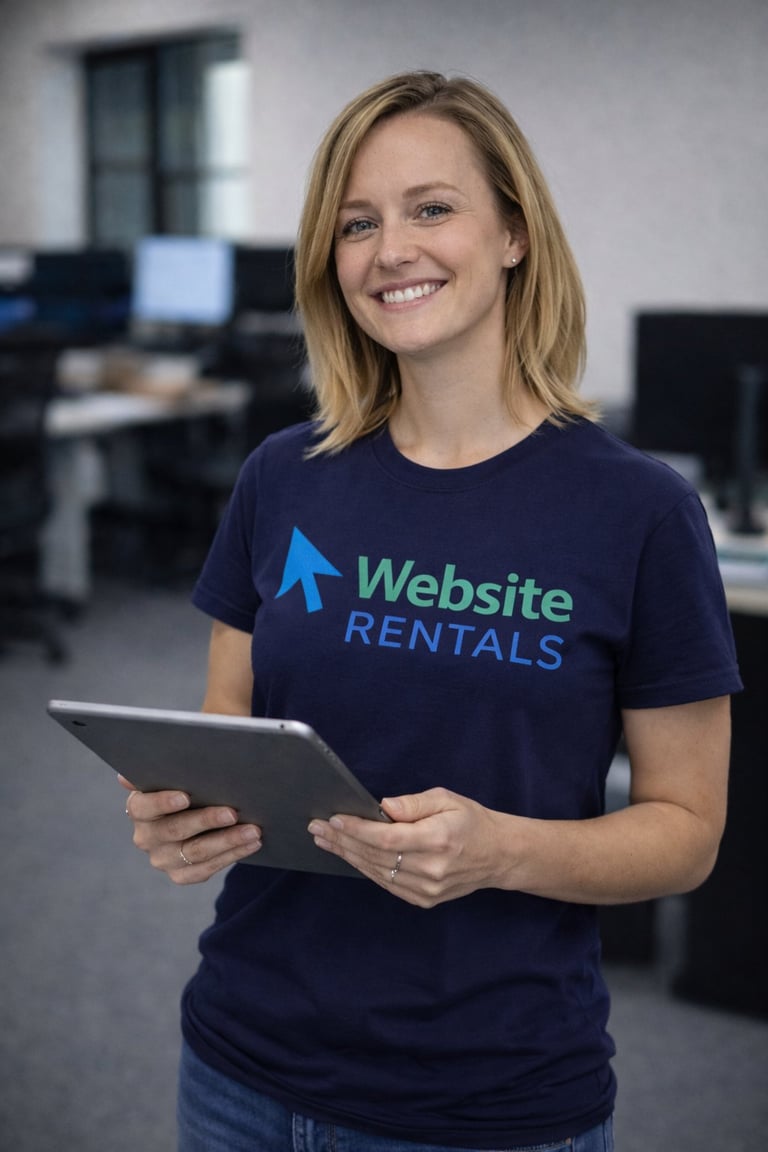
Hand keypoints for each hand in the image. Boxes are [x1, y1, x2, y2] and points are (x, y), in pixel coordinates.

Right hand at [119, 775, 261, 884]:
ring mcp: (162, 859)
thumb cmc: (185, 789)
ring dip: (228, 840)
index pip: (144, 807)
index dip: (162, 802)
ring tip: (253, 830)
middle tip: (233, 813)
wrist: (192, 820)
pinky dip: (232, 855)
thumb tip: (132, 772)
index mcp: (139, 809)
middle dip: (206, 820)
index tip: (185, 796)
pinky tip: (251, 844)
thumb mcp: (173, 778)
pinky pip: (207, 869)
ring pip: (196, 852)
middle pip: (175, 830)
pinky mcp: (180, 875)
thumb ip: (164, 771)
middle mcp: (146, 837)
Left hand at [309, 788, 512, 906]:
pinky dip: (365, 868)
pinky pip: (387, 883)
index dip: (357, 830)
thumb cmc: (471, 821)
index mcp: (438, 839)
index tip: (334, 819)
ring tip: (325, 840)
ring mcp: (427, 889)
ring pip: (377, 872)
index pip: (387, 838)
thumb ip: (414, 803)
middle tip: (317, 828)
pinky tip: (349, 855)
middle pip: (376, 856)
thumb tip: (384, 807)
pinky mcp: (424, 900)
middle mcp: (432, 869)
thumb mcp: (447, 799)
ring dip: (348, 855)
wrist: (498, 856)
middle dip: (343, 841)